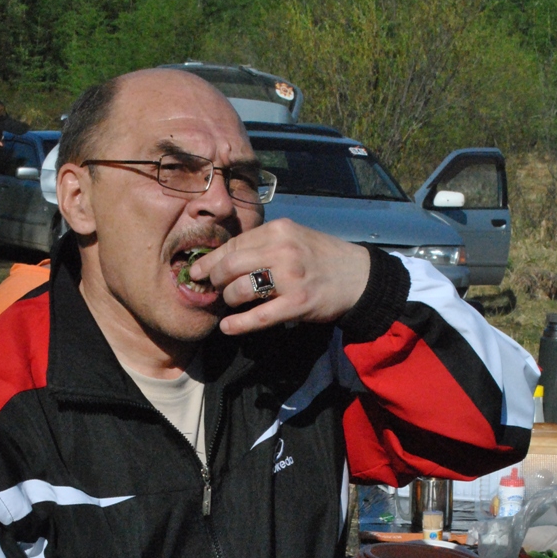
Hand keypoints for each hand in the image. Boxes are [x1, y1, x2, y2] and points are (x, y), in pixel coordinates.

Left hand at [190, 220, 370, 336]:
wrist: (359, 276)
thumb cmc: (322, 258)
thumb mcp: (294, 238)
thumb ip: (264, 245)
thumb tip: (227, 259)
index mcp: (279, 230)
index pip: (235, 244)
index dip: (212, 259)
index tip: (197, 271)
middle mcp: (283, 250)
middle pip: (231, 265)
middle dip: (214, 279)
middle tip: (210, 289)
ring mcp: (290, 277)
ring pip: (241, 289)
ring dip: (228, 299)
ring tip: (228, 304)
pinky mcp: (297, 303)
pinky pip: (258, 316)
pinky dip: (238, 324)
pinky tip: (227, 327)